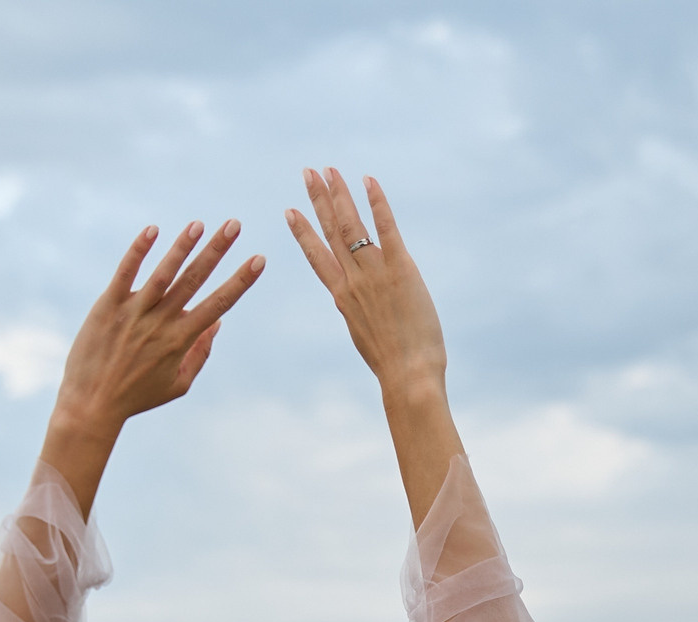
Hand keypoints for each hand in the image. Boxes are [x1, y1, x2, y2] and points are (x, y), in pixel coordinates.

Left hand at [52, 220, 264, 441]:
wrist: (91, 404)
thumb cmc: (137, 396)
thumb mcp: (177, 384)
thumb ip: (200, 353)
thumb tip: (218, 323)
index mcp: (180, 341)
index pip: (218, 305)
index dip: (240, 281)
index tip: (258, 259)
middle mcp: (160, 323)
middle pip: (194, 281)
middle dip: (217, 251)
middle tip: (234, 224)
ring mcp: (133, 313)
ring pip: (163, 274)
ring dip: (182, 246)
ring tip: (199, 224)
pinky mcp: (108, 306)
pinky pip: (126, 273)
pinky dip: (139, 251)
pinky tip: (153, 230)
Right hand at [286, 169, 445, 400]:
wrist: (407, 376)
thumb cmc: (395, 366)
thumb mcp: (368, 336)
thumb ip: (361, 313)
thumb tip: (361, 308)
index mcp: (342, 298)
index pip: (317, 257)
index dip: (303, 232)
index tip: (290, 211)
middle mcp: (352, 281)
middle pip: (330, 232)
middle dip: (317, 199)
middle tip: (307, 172)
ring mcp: (374, 274)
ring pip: (350, 225)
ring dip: (339, 194)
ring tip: (329, 170)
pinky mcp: (400, 270)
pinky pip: (386, 229)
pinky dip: (377, 203)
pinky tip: (369, 181)